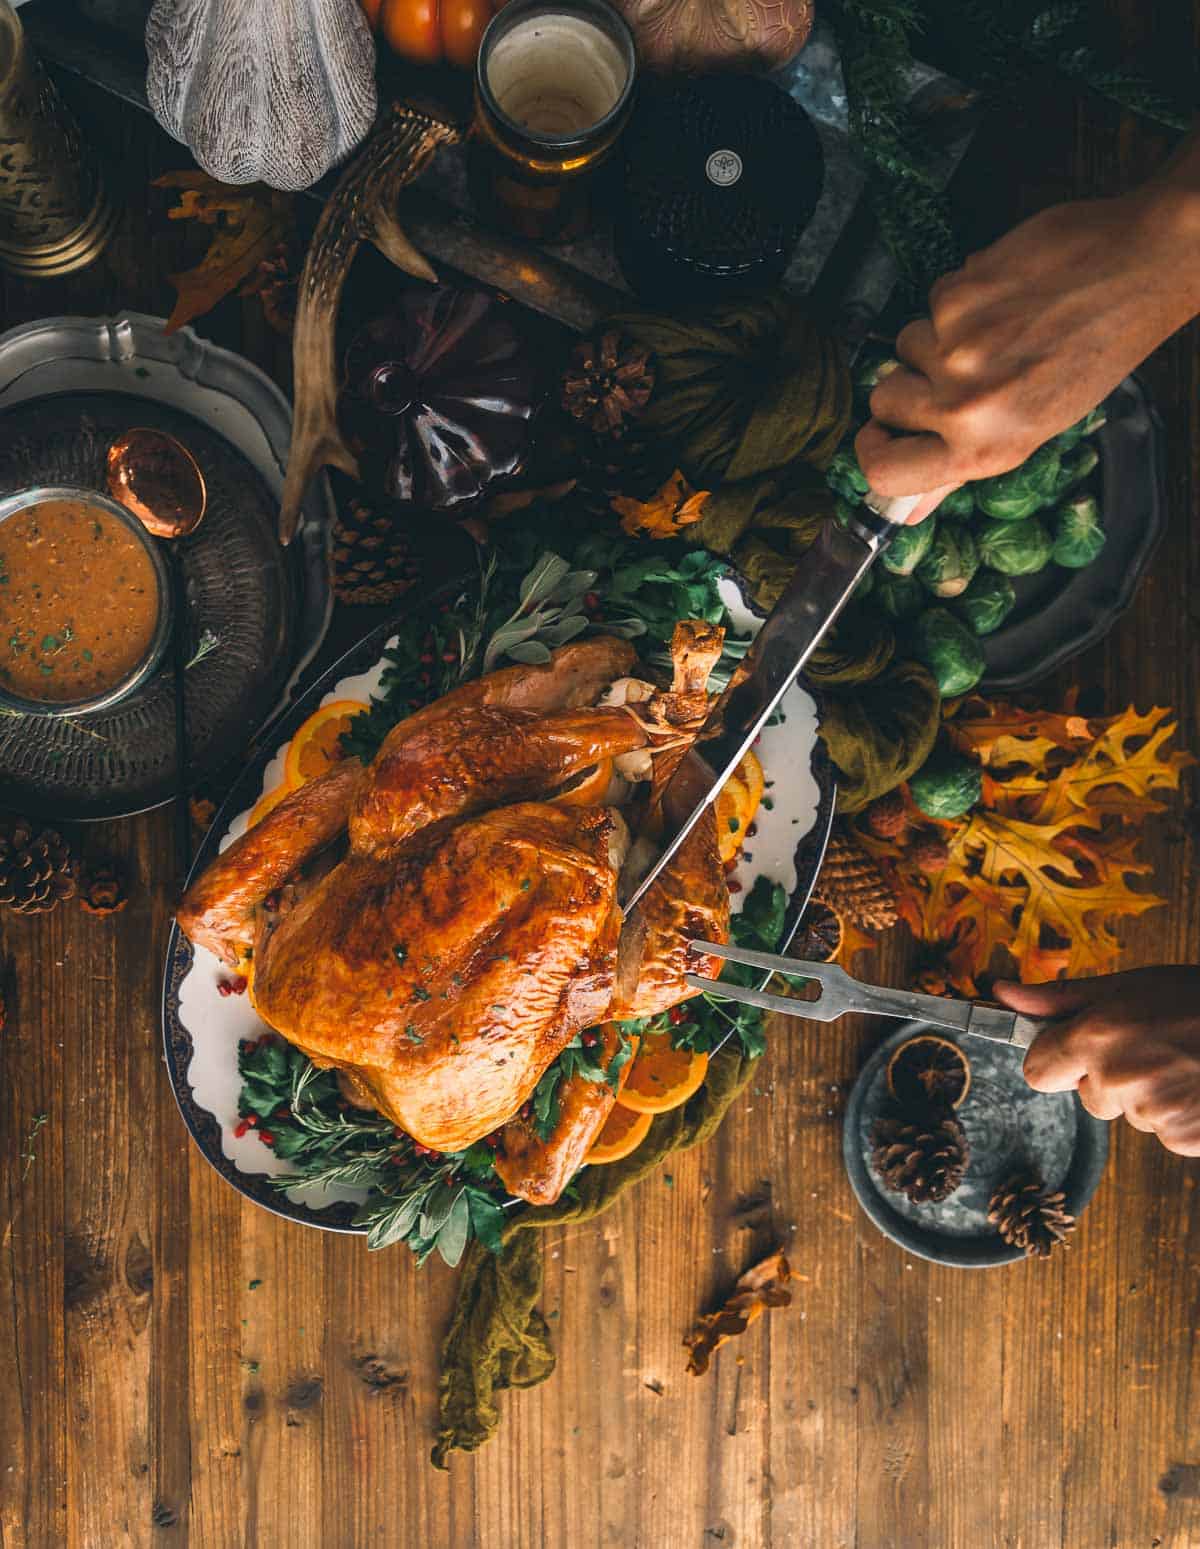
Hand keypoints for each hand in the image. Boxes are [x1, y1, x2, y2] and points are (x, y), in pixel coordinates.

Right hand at [856, 170, 1199, 508]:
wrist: (1137, 269)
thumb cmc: (1096, 350)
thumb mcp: (1034, 427)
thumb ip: (962, 463)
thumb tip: (911, 508)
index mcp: (984, 450)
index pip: (884, 472)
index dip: (874, 450)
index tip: (882, 434)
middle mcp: (964, 407)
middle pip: (883, 401)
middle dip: (908, 382)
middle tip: (955, 371)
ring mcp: (955, 351)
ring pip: (904, 346)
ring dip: (936, 336)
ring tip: (992, 329)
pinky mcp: (954, 298)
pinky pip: (930, 301)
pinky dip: (959, 297)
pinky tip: (1002, 295)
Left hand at [994, 970, 1199, 1156]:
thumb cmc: (1197, 1000)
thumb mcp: (1128, 986)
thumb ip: (1060, 998)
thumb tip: (1001, 992)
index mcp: (1096, 1036)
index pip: (1037, 1071)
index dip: (1056, 1061)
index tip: (1078, 1049)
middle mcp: (1117, 1077)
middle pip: (1087, 1096)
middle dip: (1111, 1078)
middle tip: (1154, 1047)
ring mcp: (1153, 1113)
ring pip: (1130, 1114)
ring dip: (1150, 1096)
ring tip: (1186, 1063)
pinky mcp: (1186, 1140)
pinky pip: (1166, 1134)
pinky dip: (1181, 1117)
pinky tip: (1199, 1087)